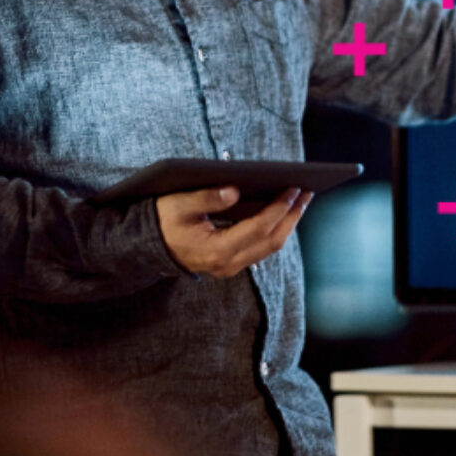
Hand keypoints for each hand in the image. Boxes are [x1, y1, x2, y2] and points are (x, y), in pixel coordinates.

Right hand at [155, 185, 312, 278]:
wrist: (149, 247)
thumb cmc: (163, 221)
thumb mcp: (179, 205)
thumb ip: (207, 198)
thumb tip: (235, 190)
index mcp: (216, 251)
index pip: (258, 229)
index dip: (278, 209)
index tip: (294, 188)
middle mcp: (227, 264)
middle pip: (271, 242)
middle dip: (292, 216)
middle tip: (307, 192)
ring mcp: (230, 267)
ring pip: (270, 247)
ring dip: (288, 223)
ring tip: (301, 199)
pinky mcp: (232, 263)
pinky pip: (261, 247)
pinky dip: (275, 229)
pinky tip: (282, 211)